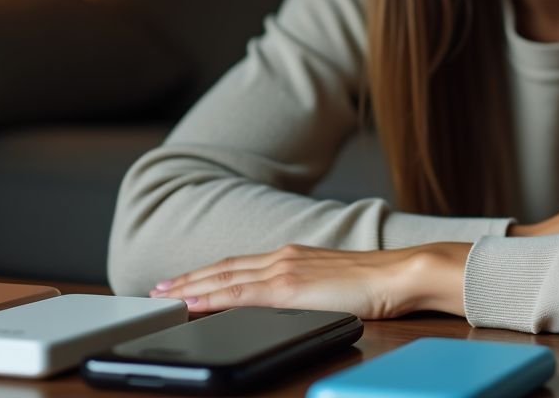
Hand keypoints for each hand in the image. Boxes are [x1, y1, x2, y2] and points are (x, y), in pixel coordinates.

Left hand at [149, 242, 470, 318]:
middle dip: (188, 279)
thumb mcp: (333, 282)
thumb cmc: (378, 282)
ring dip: (191, 287)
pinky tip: (194, 302)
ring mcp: (285, 270)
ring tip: (164, 296)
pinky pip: (241, 293)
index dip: (208, 273)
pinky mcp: (290, 287)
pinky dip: (213, 297)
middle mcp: (283, 257)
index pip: (240, 265)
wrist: (402, 273)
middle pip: (224, 269)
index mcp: (294, 256)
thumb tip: (292, 299)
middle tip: (157, 290)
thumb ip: (308, 287)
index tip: (183, 281)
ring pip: (225, 278)